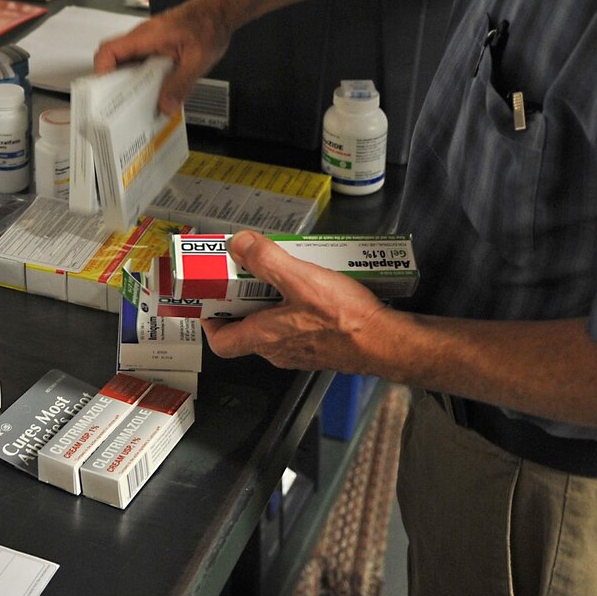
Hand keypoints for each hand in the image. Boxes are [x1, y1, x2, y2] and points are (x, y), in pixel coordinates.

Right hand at [93, 0, 232, 115]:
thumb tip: (165, 107)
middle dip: (113, 82)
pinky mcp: (155, 44)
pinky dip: (141, 77)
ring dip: (128, 81)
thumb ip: (181, 84)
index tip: (106, 93)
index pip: (108, 50)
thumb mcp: (198, 60)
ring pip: (126, 61)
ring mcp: (148, 40)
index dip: (101, 71)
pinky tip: (152, 92)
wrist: (220, 11)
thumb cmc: (209, 28)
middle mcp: (141, 37)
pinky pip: (140, 61)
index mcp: (146, 36)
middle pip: (113, 58)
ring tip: (135, 104)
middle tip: (119, 106)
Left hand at [201, 231, 391, 372]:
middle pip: (246, 328)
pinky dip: (294, 307)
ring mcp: (299, 351)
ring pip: (272, 326)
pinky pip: (296, 327)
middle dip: (244, 299)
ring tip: (281, 274)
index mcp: (265, 337)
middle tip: (247, 273)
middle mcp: (278, 350)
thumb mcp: (300, 278)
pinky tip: (310, 287)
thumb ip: (266, 260)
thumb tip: (239, 244)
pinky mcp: (320, 347)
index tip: (211, 299)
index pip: (222, 342)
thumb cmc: (345, 320)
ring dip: (271, 301)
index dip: (211, 322)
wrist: (385, 342)